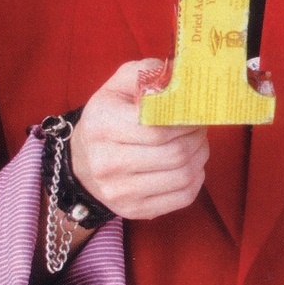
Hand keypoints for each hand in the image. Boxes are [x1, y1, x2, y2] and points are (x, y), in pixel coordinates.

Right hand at [69, 59, 208, 220]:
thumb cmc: (107, 116)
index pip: (156, 128)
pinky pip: (182, 198)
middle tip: (200, 127)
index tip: (194, 112)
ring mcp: (120, 191)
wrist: (83, 160)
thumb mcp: (118, 86)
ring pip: (182, 177)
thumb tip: (180, 74)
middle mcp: (106, 162)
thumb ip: (147, 73)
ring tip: (198, 144)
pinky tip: (190, 165)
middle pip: (173, 154)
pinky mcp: (135, 211)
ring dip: (200, 158)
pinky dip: (195, 180)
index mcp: (102, 124)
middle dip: (197, 139)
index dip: (185, 121)